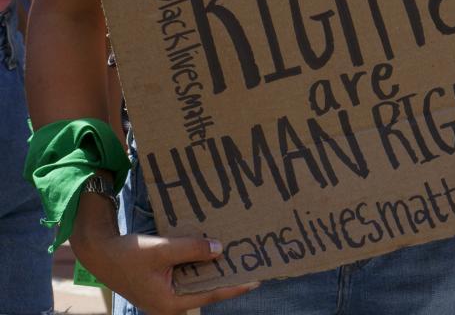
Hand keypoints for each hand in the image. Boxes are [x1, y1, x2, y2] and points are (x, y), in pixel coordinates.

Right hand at [72, 221, 259, 313]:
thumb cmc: (128, 253)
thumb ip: (192, 250)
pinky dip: (199, 264)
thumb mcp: (162, 249)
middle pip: (205, 289)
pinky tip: (211, 251)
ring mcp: (164, 294)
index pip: (211, 294)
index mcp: (170, 303)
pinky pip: (186, 275)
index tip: (257, 280)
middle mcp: (168, 303)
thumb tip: (220, 251)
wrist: (99, 252)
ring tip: (237, 256)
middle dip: (226, 276)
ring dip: (212, 269)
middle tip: (251, 265)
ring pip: (196, 281)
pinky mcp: (160, 284)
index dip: (235, 286)